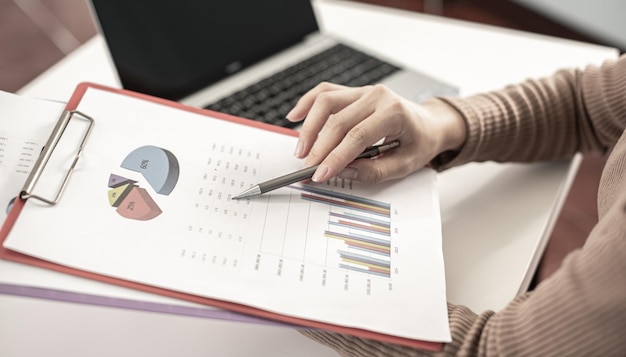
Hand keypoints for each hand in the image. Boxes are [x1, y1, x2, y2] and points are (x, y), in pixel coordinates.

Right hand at [286, 82, 466, 182]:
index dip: (335, 156)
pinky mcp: (354, 92)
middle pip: (338, 121)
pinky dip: (308, 103)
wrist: (430, 123)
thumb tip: (343, 172)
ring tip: (301, 150)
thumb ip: (374, 171)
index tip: (320, 174)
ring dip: (310, 127)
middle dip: (319, 148)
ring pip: (326, 101)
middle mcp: (377, 96)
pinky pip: (326, 92)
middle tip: (307, 169)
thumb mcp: (405, 164)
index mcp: (394, 112)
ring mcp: (364, 91)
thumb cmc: (420, 142)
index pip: (357, 136)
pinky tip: (295, 117)